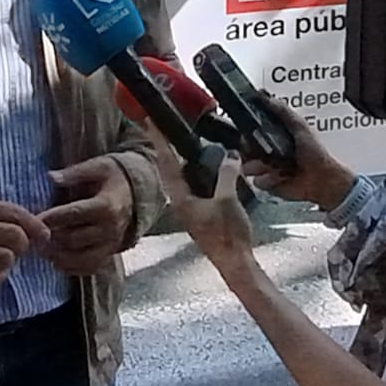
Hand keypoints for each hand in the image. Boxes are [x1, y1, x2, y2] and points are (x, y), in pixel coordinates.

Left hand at [42, 157, 135, 275]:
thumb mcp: (98, 167)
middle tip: (32, 235)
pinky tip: (56, 260)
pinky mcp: (111, 254)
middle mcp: (110, 229)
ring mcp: (111, 244)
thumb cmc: (115, 176)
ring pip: (80, 258)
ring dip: (58, 256)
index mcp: (106, 206)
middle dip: (51, 238)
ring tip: (41, 249)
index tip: (33, 218)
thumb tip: (51, 177)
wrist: (142, 192)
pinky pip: (90, 268)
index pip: (74, 214)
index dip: (52, 218)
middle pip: (74, 238)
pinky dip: (72, 268)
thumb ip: (74, 173)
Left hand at [146, 123, 253, 271]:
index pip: (167, 163)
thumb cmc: (228, 235)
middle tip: (165, 128)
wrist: (234, 263)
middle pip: (170, 170)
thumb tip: (230, 155)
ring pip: (183, 179)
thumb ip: (227, 174)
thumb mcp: (228, 199)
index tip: (151, 123)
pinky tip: (208, 169)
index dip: (159, 141)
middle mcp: (181, 203)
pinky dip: (197, 173)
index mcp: (181, 198)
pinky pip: (195, 187)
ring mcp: (190, 209)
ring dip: (183, 161)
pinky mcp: (201, 214)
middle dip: (168, 148)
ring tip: (186, 143)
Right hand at [238, 95, 356, 211]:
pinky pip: (258, 182)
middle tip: (256, 151)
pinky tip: (280, 177)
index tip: (246, 132)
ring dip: (257, 166)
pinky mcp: (269, 185)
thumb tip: (265, 96)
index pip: (250, 132)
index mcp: (274, 136)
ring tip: (270, 166)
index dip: (246, 132)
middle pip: (245, 150)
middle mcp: (268, 152)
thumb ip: (283, 111)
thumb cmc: (316, 153)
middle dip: (248, 150)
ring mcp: (267, 169)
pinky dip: (268, 180)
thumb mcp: (300, 126)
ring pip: (248, 167)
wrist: (323, 179)